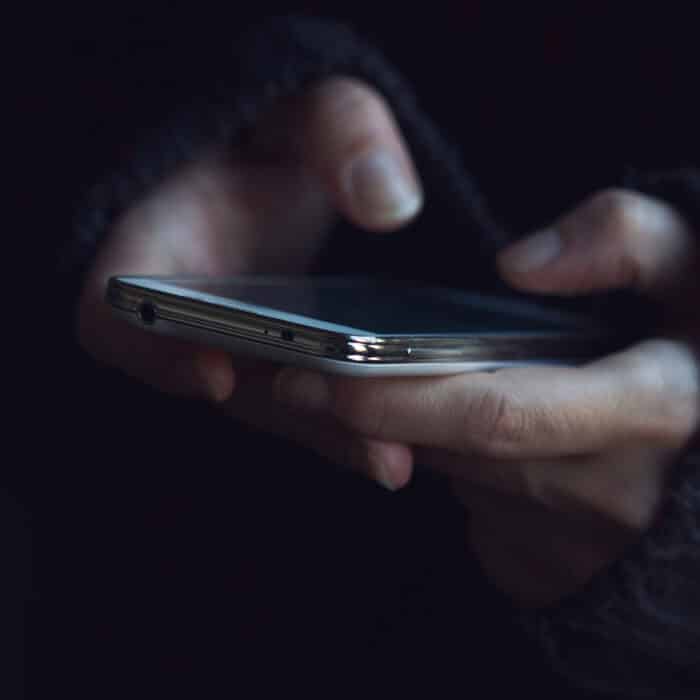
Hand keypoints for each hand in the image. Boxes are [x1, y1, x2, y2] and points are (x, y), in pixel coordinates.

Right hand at [77, 78, 419, 480]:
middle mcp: (192, 311)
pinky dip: (352, 426)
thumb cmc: (285, 132)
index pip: (118, 304)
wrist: (293, 167)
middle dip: (287, 416)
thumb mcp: (311, 106)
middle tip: (360, 445)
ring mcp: (237, 344)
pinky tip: (409, 439)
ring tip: (396, 459)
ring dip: (330, 436)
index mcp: (161, 240)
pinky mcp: (282, 363)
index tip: (217, 373)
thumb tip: (388, 202)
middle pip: (219, 381)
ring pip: (272, 406)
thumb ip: (342, 130)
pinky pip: (307, 404)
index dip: (150, 347)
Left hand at [275, 189, 699, 605]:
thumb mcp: (690, 277)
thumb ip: (626, 243)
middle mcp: (607, 490)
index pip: (499, 414)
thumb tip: (522, 264)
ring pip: (452, 478)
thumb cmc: (694, 349)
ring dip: (394, 436)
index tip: (329, 374)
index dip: (406, 398)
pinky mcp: (543, 556)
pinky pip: (465, 502)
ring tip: (338, 393)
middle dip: (366, 421)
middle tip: (296, 382)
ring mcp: (571, 536)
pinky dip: (428, 462)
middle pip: (452, 453)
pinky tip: (410, 425)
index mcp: (649, 412)